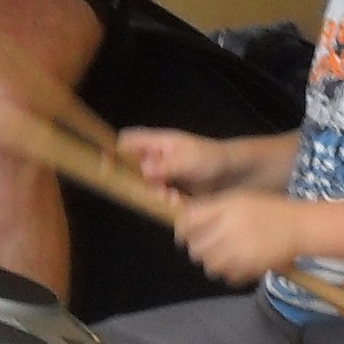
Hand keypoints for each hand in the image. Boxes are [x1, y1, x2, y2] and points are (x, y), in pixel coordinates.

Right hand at [117, 125, 234, 194]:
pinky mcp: (172, 187)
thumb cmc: (211, 158)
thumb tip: (142, 170)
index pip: (128, 141)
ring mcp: (164, 172)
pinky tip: (178, 202)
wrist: (235, 173)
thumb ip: (165, 166)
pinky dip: (165, 200)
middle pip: (132, 166)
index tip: (109, 165)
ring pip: (145, 184)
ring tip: (171, 197)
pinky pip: (159, 195)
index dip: (116, 151)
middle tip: (154, 189)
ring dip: (154, 193)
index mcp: (157, 142)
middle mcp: (156, 156)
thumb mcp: (188, 161)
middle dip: (138, 181)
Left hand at [174, 189, 303, 286]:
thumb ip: (212, 209)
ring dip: (212, 262)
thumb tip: (184, 222)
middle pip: (195, 247)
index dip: (182, 229)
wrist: (299, 226)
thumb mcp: (238, 200)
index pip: (188, 222)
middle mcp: (229, 229)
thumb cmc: (268, 211)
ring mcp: (239, 250)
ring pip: (209, 265)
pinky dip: (228, 273)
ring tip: (224, 255)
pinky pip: (226, 276)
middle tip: (205, 246)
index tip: (185, 233)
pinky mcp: (249, 267)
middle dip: (197, 248)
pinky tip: (238, 263)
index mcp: (225, 208)